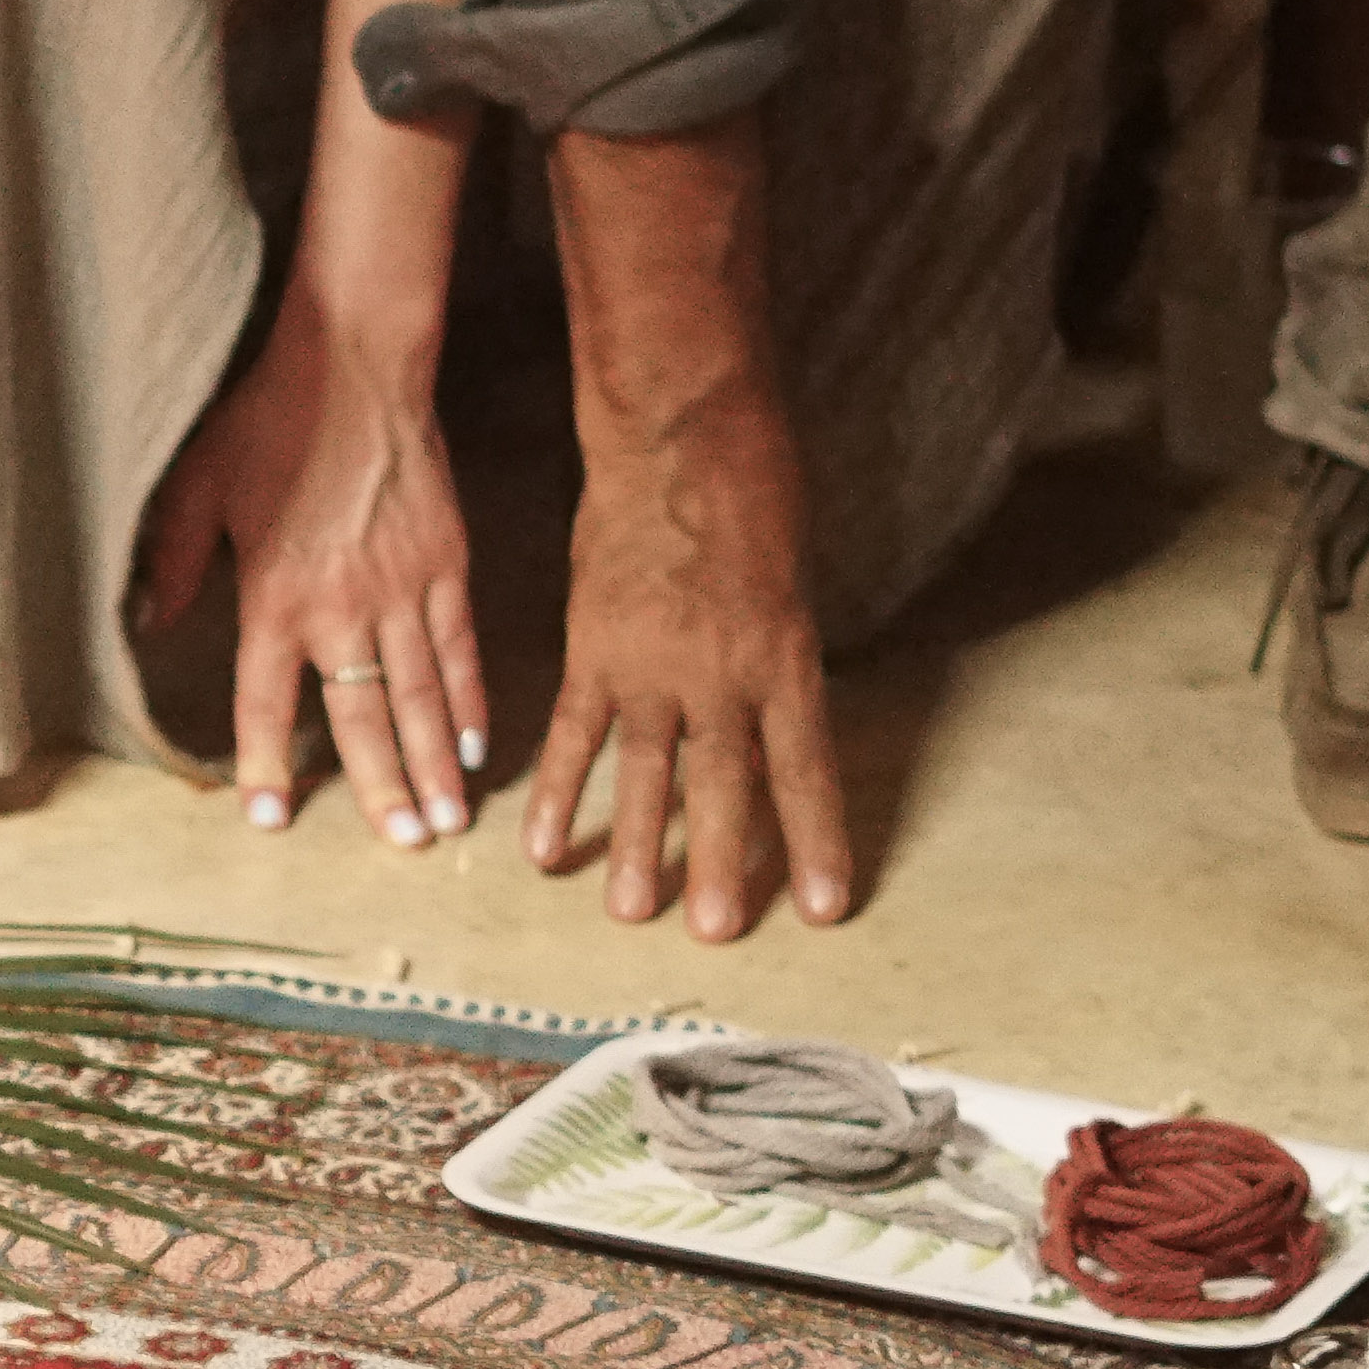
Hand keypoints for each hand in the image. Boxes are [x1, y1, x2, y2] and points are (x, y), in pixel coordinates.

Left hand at [139, 294, 481, 847]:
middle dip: (382, 787)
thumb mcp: (195, 490)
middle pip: (361, 715)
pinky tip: (475, 746)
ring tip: (447, 821)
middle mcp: (342, 607)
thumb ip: (173, 564)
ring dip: (434, 763)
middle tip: (402, 848)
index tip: (271, 818)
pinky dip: (469, 699)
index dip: (265, 764)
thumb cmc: (267, 423)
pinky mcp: (447, 562)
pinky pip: (461, 646)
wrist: (357, 365)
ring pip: (421, 694)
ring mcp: (403, 588)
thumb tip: (149, 623)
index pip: (264, 702)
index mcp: (273, 598)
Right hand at [535, 369, 854, 939]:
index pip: (803, 768)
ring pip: (648, 774)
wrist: (676, 435)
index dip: (815, 842)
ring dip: (638, 847)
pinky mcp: (592, 653)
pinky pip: (575, 736)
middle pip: (725, 786)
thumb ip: (779, 653)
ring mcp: (649, 668)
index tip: (822, 908)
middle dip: (723, 864)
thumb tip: (769, 711)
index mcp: (783, 656)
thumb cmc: (752, 487)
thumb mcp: (794, 576)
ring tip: (632, 915)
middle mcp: (718, 675)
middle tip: (714, 933)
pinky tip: (547, 850)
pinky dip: (562, 794)